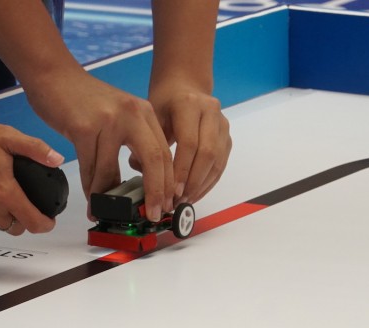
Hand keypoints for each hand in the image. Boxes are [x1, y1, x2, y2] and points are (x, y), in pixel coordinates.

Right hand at [0, 120, 63, 235]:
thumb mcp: (7, 137)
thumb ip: (35, 149)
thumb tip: (57, 159)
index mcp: (5, 193)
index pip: (32, 223)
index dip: (45, 225)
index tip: (49, 221)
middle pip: (15, 227)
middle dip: (24, 219)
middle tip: (25, 202)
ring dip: (3, 213)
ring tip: (0, 190)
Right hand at [25, 70, 174, 221]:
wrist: (54, 76)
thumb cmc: (84, 101)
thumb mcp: (119, 115)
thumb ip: (133, 142)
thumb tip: (142, 183)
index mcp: (144, 113)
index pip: (165, 153)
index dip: (168, 183)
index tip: (168, 204)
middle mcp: (132, 114)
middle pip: (154, 160)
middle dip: (156, 192)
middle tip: (154, 214)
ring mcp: (108, 121)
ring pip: (114, 170)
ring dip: (110, 196)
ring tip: (109, 211)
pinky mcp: (83, 128)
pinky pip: (89, 167)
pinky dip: (90, 187)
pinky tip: (91, 199)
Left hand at [138, 80, 230, 204]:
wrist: (184, 86)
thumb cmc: (165, 102)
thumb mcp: (152, 115)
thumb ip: (149, 143)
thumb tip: (142, 171)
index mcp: (189, 104)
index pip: (189, 142)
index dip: (182, 169)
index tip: (172, 190)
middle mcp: (211, 112)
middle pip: (207, 153)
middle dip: (192, 181)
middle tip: (178, 199)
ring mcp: (222, 123)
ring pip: (217, 161)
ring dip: (202, 185)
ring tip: (185, 200)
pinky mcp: (227, 136)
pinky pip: (221, 164)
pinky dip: (209, 182)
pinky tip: (195, 193)